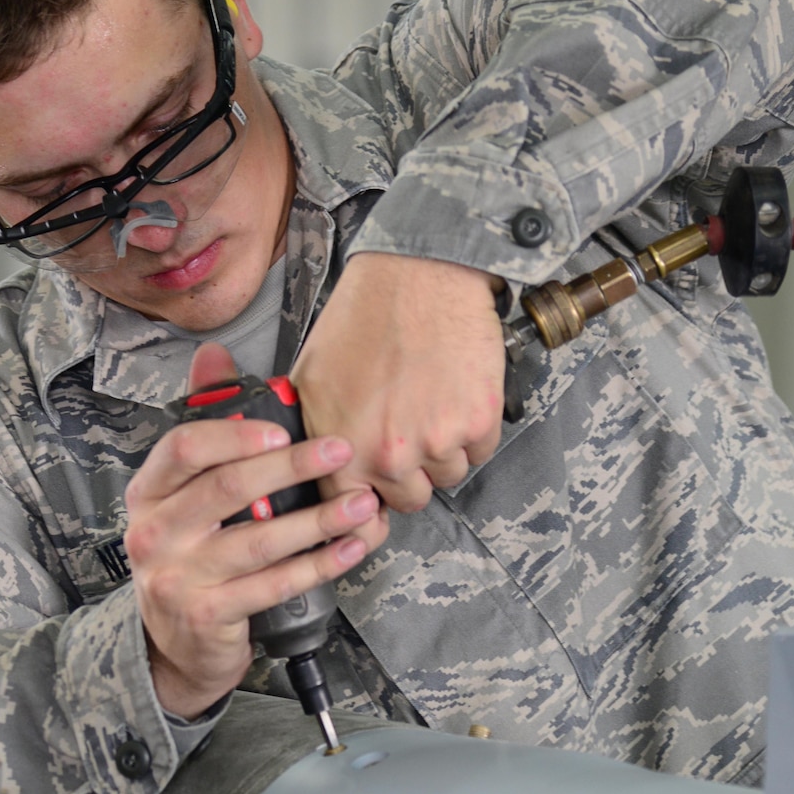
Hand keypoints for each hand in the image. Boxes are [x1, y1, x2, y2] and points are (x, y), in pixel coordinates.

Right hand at [123, 343, 389, 720]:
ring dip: (319, 518)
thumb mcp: (182, 497)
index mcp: (150, 494)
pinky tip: (350, 547)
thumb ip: (203, 426)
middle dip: (292, 466)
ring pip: (260, 539)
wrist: (176, 647)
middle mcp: (156, 534)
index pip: (184, 448)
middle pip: (227, 488)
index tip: (282, 428)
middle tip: (339, 451)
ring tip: (361, 503)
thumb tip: (214, 356)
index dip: (236, 433)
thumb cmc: (189, 560)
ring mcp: (179, 577)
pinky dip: (319, 564)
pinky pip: (275, 584)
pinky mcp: (209, 615)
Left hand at [291, 253, 504, 511]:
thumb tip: (323, 475)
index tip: (377, 507)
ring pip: (449, 474)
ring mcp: (435, 441)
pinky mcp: (476, 423)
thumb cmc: (363, 318)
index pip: (355, 519)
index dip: (368, 512)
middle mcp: (387, 455)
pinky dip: (473, 427)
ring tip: (430, 399)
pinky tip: (454, 390)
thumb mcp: (312, 381)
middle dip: (411, 471)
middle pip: (410, 499)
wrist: (418, 274)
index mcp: (341, 449)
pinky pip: (480, 450)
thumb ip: (318, 438)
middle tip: (409, 426)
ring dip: (444, 448)